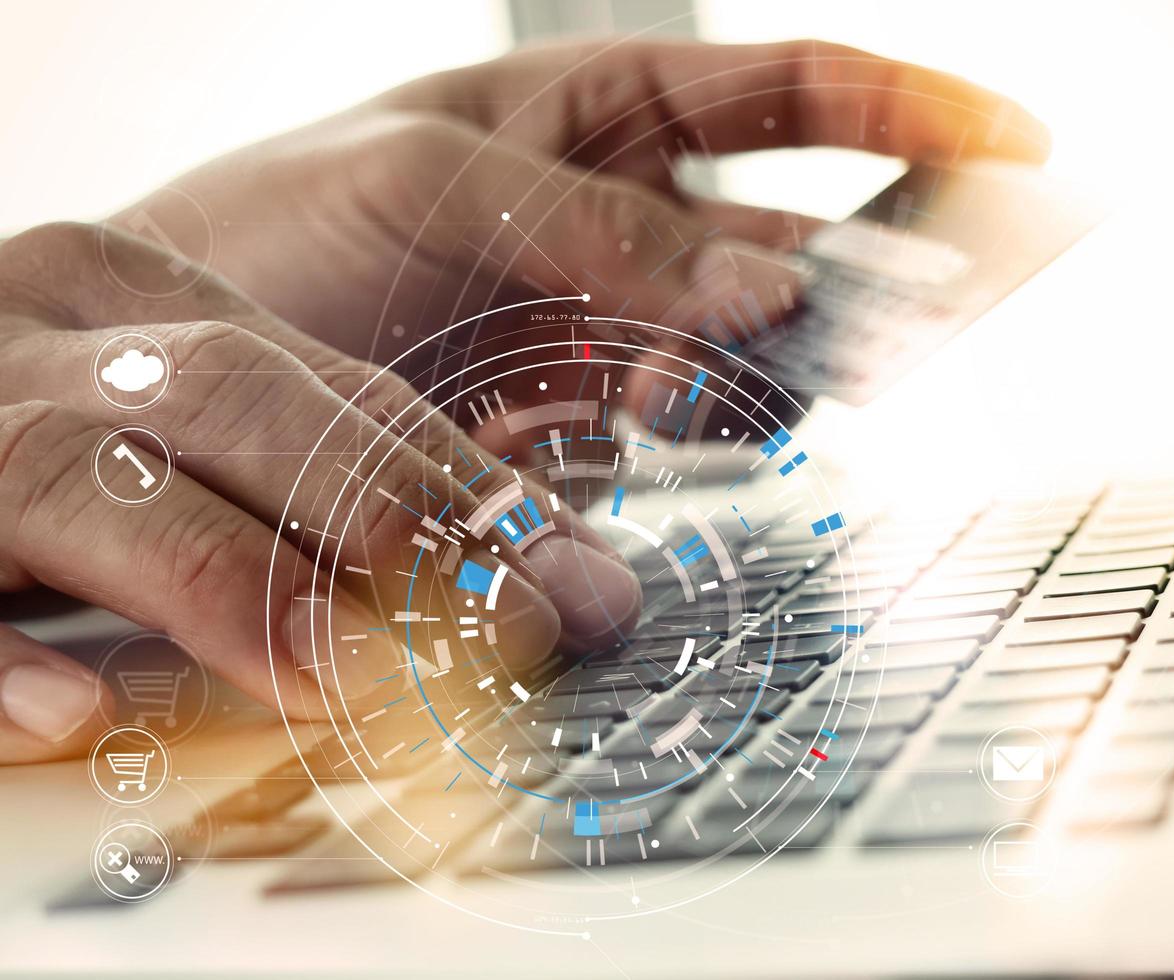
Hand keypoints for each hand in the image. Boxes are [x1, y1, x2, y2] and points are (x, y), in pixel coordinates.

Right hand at [0, 223, 640, 762]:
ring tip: (339, 676)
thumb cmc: (48, 467)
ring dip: (228, 582)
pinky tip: (71, 717)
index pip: (345, 394)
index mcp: (138, 299)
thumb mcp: (187, 448)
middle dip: (391, 520)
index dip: (470, 495)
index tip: (576, 589)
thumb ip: (329, 494)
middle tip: (505, 630)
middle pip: (241, 403)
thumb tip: (544, 576)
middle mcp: (44, 337)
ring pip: (89, 479)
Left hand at [112, 38, 1048, 400]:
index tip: (1020, 139)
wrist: (179, 378)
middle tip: (946, 309)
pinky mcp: (587, 435)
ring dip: (790, 368)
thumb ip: (600, 230)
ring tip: (783, 380)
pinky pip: (687, 437)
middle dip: (884, 272)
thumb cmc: (288, 222)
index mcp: (609, 113)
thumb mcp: (431, 173)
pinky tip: (688, 434)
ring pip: (760, 354)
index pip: (798, 93)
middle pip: (808, 243)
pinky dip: (710, 440)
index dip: (917, 107)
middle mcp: (633, 229)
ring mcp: (617, 336)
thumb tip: (767, 295)